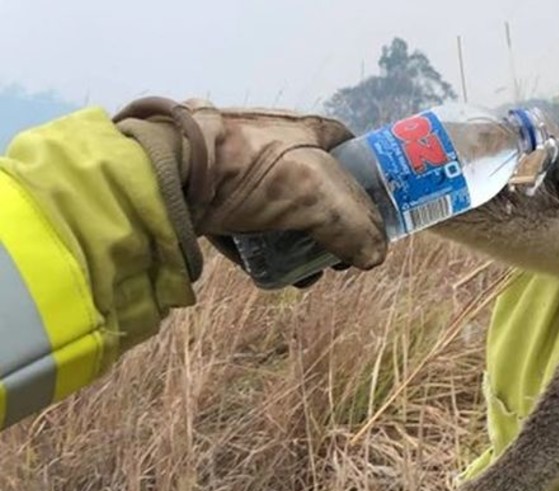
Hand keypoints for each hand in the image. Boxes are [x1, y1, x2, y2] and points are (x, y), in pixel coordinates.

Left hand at [114, 97, 385, 284]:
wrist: (169, 172)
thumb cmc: (253, 170)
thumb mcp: (319, 196)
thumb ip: (356, 227)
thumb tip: (374, 259)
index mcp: (308, 130)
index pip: (354, 154)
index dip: (369, 187)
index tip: (373, 222)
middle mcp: (277, 145)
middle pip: (320, 191)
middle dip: (333, 230)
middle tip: (338, 260)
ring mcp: (242, 171)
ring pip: (284, 214)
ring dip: (299, 247)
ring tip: (304, 276)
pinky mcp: (213, 196)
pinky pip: (249, 227)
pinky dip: (262, 251)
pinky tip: (269, 275)